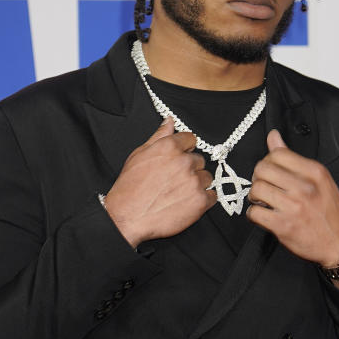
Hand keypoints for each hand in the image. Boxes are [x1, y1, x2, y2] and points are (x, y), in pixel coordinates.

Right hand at [103, 117, 216, 246]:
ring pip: (207, 177)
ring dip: (197, 184)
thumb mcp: (139, 155)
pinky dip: (203, 200)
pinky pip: (212, 196)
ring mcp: (194, 182)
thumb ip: (159, 136)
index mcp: (170, 147)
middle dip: (190, 169)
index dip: (185, 149)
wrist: (127, 217)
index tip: (179, 159)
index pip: (191, 139)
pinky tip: (187, 203)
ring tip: (179, 193)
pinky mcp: (200, 201)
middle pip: (199, 160)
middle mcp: (184, 162)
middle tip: (175, 180)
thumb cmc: (129, 187)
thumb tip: (170, 121)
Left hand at [247, 129, 338, 267]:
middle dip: (258, 177)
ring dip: (255, 196)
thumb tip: (273, 137)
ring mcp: (293, 207)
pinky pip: (254, 213)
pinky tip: (263, 214)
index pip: (278, 154)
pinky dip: (254, 214)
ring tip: (263, 200)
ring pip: (256, 189)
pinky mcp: (283, 226)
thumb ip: (293, 158)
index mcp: (314, 172)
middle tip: (264, 185)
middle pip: (262, 169)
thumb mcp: (318, 179)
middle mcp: (304, 188)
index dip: (268, 161)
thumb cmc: (329, 211)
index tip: (271, 171)